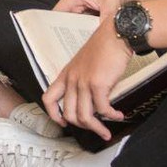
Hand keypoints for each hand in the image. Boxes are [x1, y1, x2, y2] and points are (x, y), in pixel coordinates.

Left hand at [40, 19, 130, 141]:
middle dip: (82, 127)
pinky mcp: (98, 84)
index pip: (48, 98)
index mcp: (66, 74)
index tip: (62, 122)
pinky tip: (118, 115)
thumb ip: (84, 81)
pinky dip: (111, 116)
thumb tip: (93, 101)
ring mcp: (83, 82)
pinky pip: (102, 109)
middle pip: (68, 113)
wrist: (116, 34)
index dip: (53, 114)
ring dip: (97, 128)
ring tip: (106, 131)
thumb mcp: (86, 64)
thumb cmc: (104, 46)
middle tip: (94, 129)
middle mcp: (72, 79)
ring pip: (84, 116)